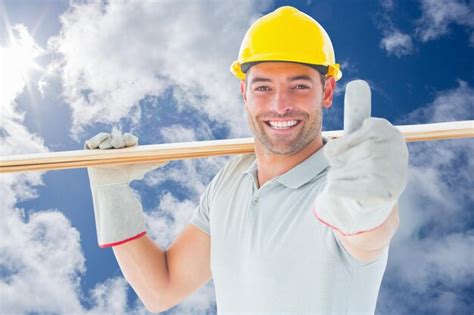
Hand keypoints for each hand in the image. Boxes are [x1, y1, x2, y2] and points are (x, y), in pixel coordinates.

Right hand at [85, 130, 166, 246]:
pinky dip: (94, 141)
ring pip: (104, 138)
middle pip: (116, 137)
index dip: (129, 138)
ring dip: (106, 140)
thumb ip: (154, 162)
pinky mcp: (91, 152)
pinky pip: (91, 142)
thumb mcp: (142, 168)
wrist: (113, 187)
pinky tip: (96, 145)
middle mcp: (114, 145)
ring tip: (106, 147)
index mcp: (126, 147)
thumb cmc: (128, 176)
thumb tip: (170, 159)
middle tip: (118, 146)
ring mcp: (102, 148)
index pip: (128, 138)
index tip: (131, 142)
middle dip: (118, 140)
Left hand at [314, 81, 408, 234]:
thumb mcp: (359, 136)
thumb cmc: (363, 164)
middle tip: (354, 169)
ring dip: (340, 178)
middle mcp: (395, 149)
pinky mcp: (384, 194)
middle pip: (340, 153)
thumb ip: (357, 111)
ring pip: (338, 171)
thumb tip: (357, 82)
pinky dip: (337, 190)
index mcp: (387, 131)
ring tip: (355, 182)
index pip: (350, 134)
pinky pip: (339, 188)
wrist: (372, 202)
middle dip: (341, 163)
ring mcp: (392, 172)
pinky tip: (350, 193)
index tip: (354, 153)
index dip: (343, 147)